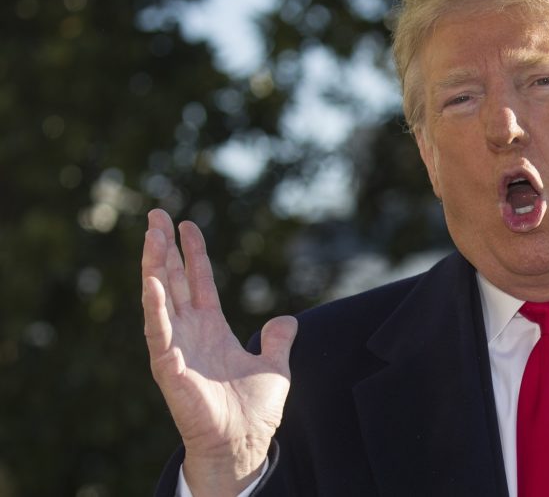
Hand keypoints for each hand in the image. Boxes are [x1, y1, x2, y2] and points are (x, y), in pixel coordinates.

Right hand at [141, 209, 296, 495]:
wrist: (243, 444)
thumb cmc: (254, 412)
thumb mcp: (275, 366)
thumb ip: (278, 340)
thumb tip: (287, 321)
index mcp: (212, 330)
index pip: (199, 282)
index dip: (193, 253)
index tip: (187, 224)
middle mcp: (190, 333)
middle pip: (174, 281)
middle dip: (164, 248)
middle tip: (157, 214)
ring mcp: (177, 347)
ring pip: (161, 298)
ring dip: (155, 266)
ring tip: (151, 234)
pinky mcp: (170, 366)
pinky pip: (159, 330)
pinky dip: (155, 306)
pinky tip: (153, 280)